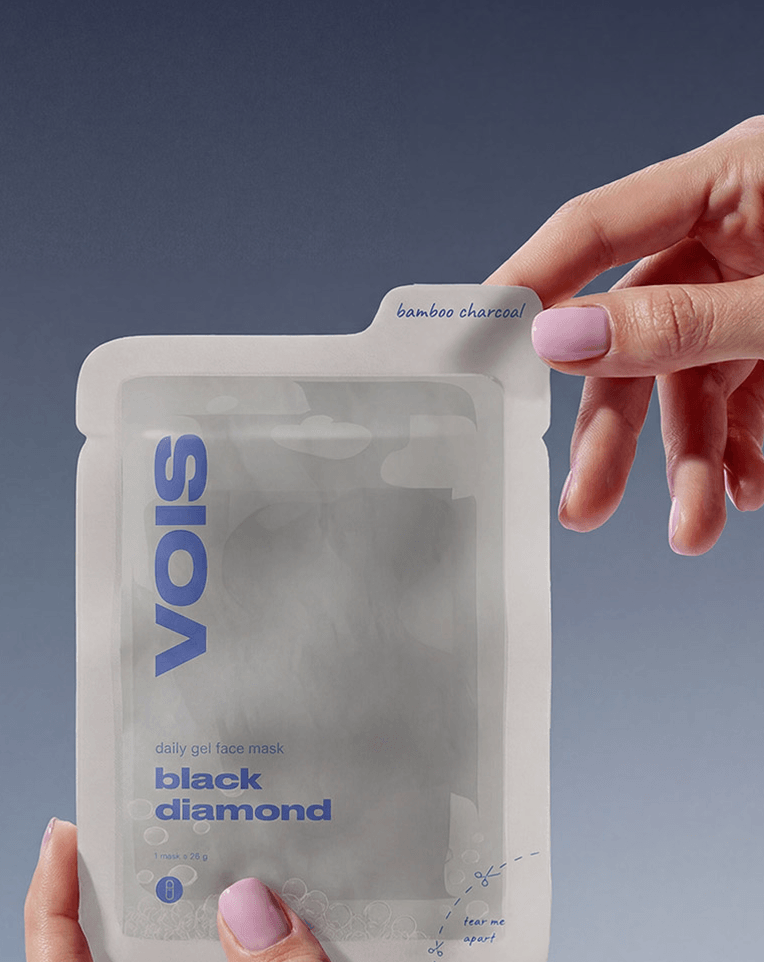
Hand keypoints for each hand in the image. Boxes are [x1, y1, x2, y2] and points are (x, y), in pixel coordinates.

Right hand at [486, 115, 763, 554]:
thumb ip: (680, 325)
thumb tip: (563, 340)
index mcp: (733, 181)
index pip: (594, 231)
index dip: (528, 286)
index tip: (474, 348)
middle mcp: (740, 237)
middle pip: (639, 334)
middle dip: (620, 430)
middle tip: (586, 503)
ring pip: (697, 385)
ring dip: (692, 465)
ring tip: (694, 531)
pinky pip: (748, 402)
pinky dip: (744, 453)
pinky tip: (745, 491)